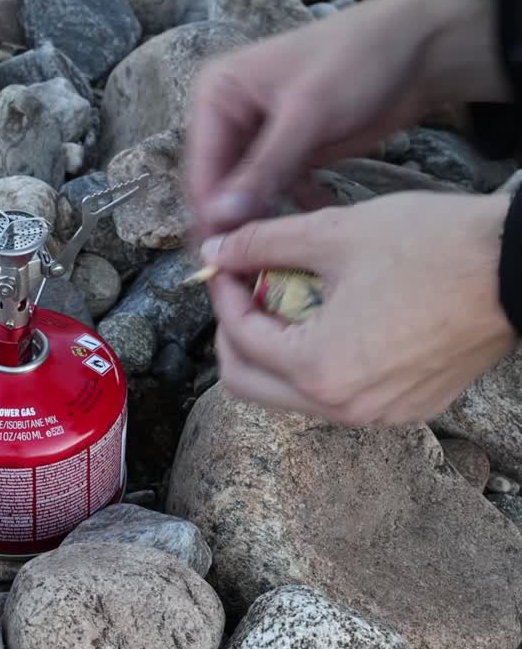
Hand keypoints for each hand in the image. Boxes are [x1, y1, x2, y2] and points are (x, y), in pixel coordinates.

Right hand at [184, 0, 509, 241]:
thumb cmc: (357, 59)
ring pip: (248, 194)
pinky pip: (280, 193)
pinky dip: (294, 212)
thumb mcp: (306, 113)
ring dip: (262, 222)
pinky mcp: (290, 154)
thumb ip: (264, 167)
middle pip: (219, 185)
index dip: (211, 211)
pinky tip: (310, 232)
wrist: (419, 49)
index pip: (202, 166)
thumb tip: (221, 216)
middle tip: (247, 263)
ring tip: (276, 255)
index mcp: (217, 96)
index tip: (223, 252)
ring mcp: (260, 139)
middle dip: (233, 221)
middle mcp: (231, 119)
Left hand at [200, 191, 517, 426]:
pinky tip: (330, 318)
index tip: (226, 263)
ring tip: (286, 300)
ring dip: (274, 350)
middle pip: (249, 384)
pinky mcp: (407, 408)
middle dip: (235, 334)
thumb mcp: (334, 233)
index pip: (239, 338)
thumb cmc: (433, 247)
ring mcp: (379, 415)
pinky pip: (337, 395)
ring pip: (291, 394)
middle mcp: (344, 408)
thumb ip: (262, 244)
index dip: (222, 294)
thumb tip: (215, 247)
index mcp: (319, 369)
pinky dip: (317, 362)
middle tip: (243, 290)